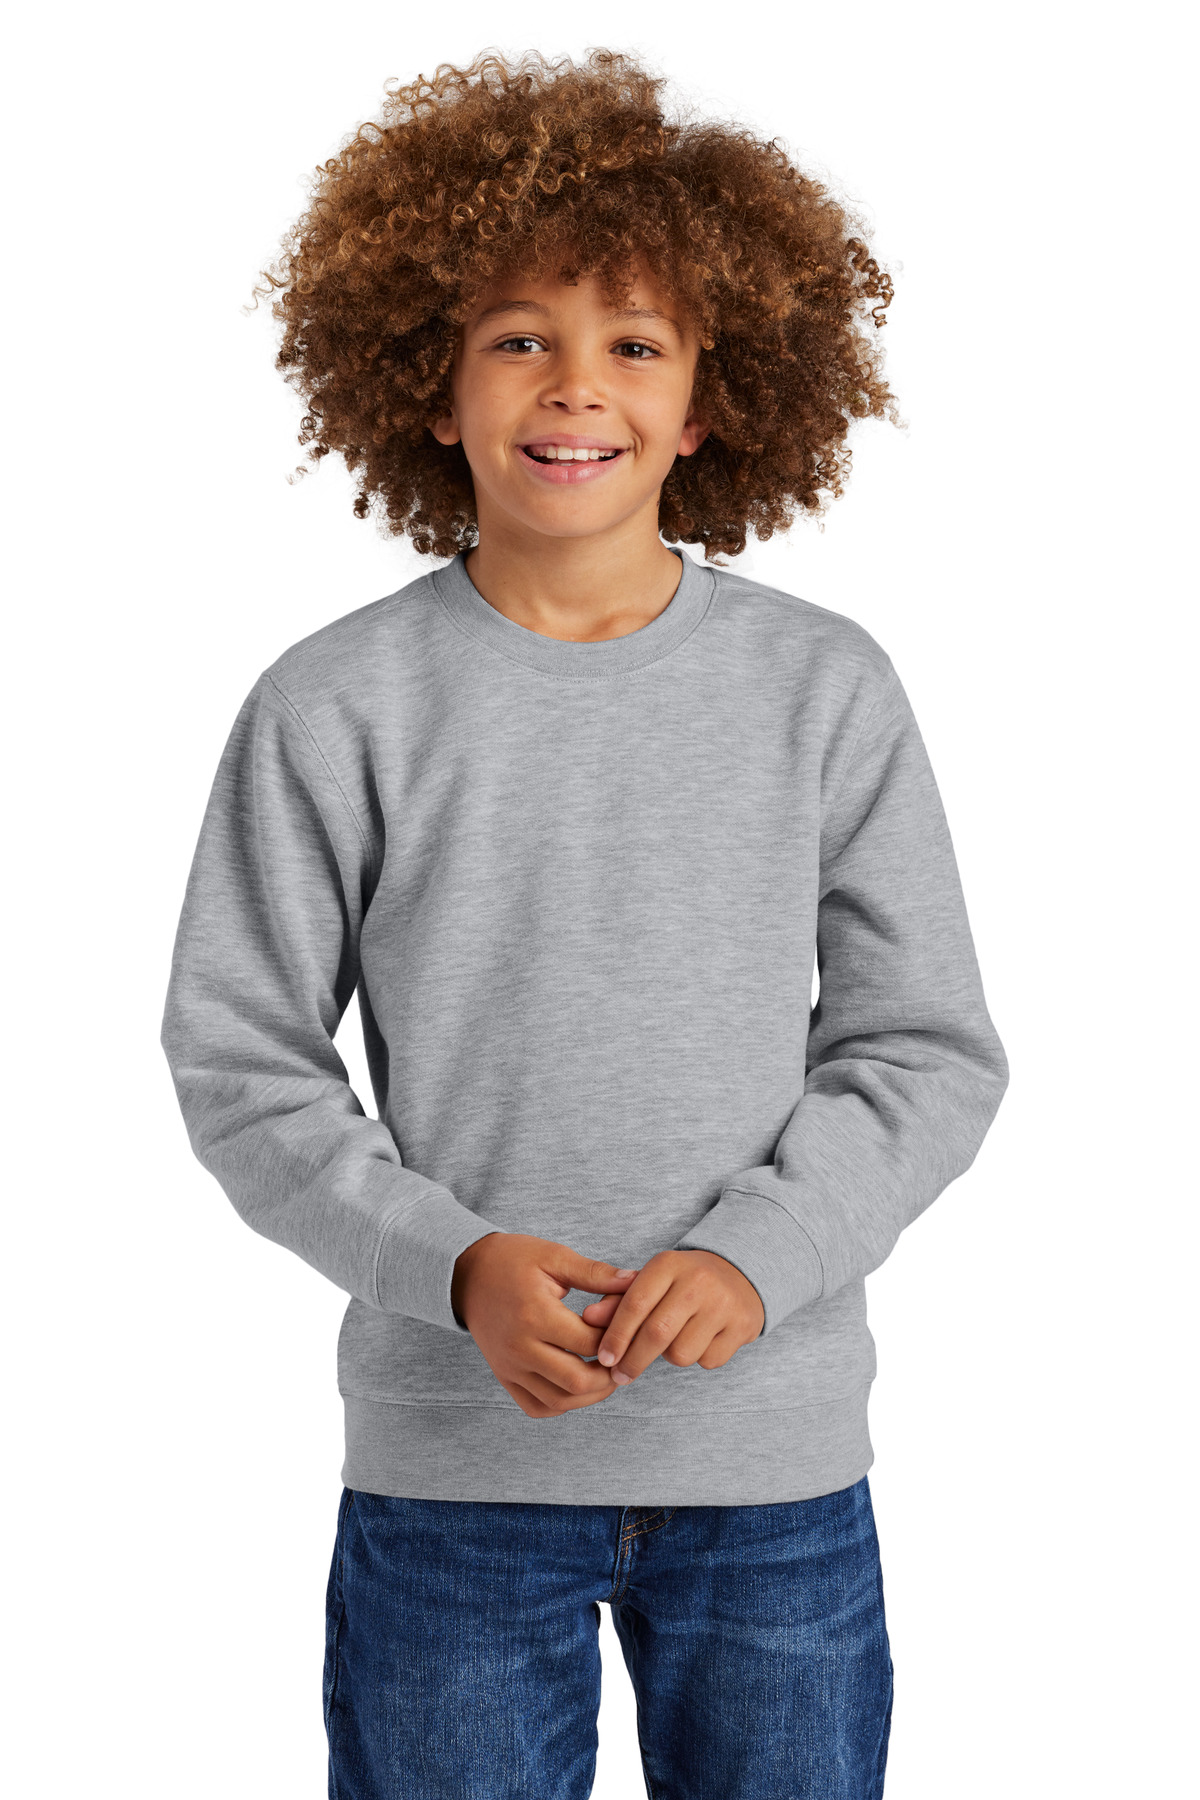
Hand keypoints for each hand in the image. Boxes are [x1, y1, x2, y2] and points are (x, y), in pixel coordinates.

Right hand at [451, 1233, 639, 1417]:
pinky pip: (537, 1407)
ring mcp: (510, 1367)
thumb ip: (594, 1273)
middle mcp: (520, 1347)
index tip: (628, 1328)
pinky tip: (578, 1386)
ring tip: (607, 1374)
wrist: (467, 1275)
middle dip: (609, 1375)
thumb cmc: (512, 1260)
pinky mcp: (504, 1377)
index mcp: (535, 1314)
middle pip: (577, 1380)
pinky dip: (562, 1404)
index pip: (589, 1341)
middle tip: (624, 1360)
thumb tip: (635, 1281)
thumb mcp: (553, 1257)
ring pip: (559, 1401)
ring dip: (590, 1395)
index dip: (617, 1337)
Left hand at [580, 1250, 764, 1383]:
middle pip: (657, 1334)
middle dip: (633, 1361)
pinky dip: (699, 1358)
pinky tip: (702, 1339)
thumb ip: (618, 1300)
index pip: (635, 1304)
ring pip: (681, 1353)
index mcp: (668, 1264)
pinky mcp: (743, 1326)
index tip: (603, 1359)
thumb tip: (589, 1318)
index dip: (615, 1335)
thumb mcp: (651, 1281)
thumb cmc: (682, 1283)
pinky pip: (708, 1360)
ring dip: (670, 1357)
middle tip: (620, 1375)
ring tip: (675, 1339)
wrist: (740, 1274)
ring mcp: (723, 1304)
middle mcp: (698, 1281)